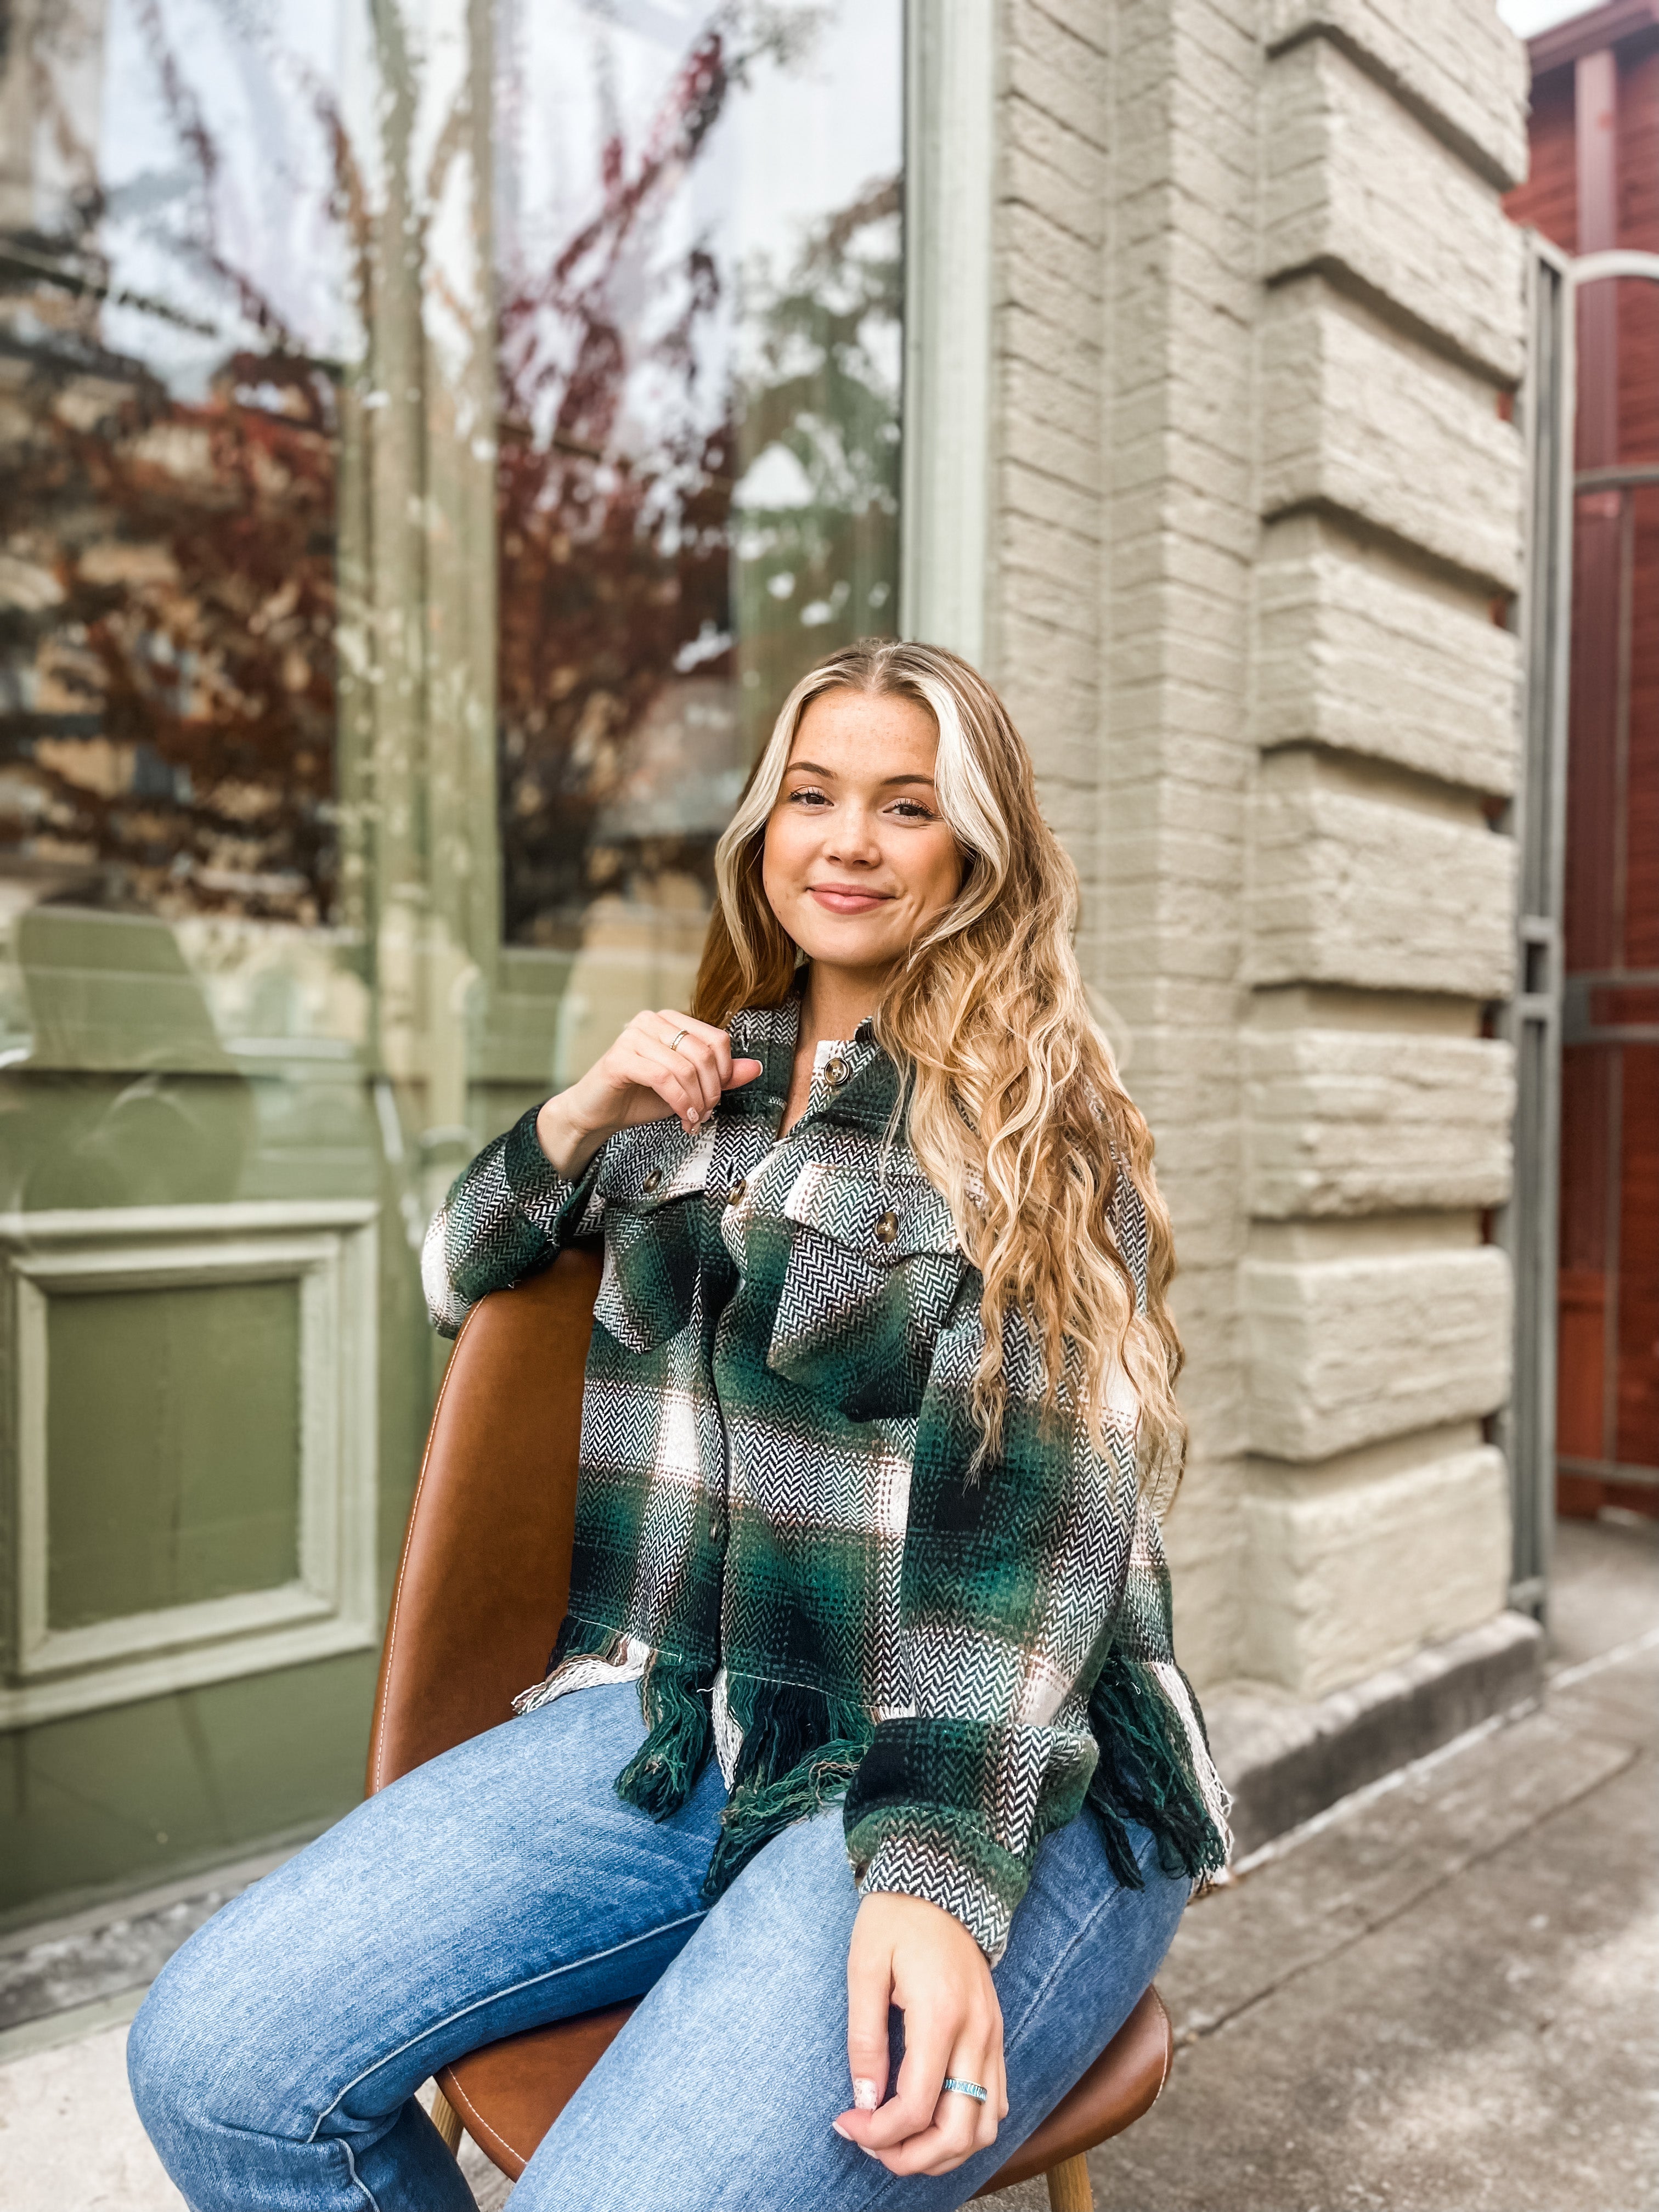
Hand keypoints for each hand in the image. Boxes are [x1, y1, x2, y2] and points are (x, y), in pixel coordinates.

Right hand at [535, 1009, 761, 1175]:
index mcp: (671, 1020)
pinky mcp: (619, 1057)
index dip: (726, 1073)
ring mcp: (633, 1035)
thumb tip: (755, 1068)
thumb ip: (721, 1076)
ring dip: (696, 1101)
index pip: (717, 1039)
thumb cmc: (641, 1096)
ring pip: (686, 1068)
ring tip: (693, 1119)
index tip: (718, 1097)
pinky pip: (663, 1078)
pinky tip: (683, 1117)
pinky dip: (680, 1102)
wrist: (597, 1113)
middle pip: (705, 1054)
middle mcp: (652, 1020)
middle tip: (706, 1114)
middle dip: (712, 1091)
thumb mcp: (689, 1087)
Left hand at [833, 1892, 1008, 2177]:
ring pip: (986, 2127)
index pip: (916, 2107)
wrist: (940, 1879)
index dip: (877, 2133)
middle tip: (871, 2146)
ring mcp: (993, 2035)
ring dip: (944, 2151)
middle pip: (959, 2133)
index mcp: (941, 2015)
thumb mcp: (864, 1968)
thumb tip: (864, 2100)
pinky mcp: (996, 2034)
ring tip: (901, 2141)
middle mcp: (977, 2032)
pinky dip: (966, 2127)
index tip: (846, 2125)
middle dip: (911, 2157)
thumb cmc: (895, 1918)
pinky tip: (930, 2118)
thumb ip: (864, 2038)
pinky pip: (995, 2102)